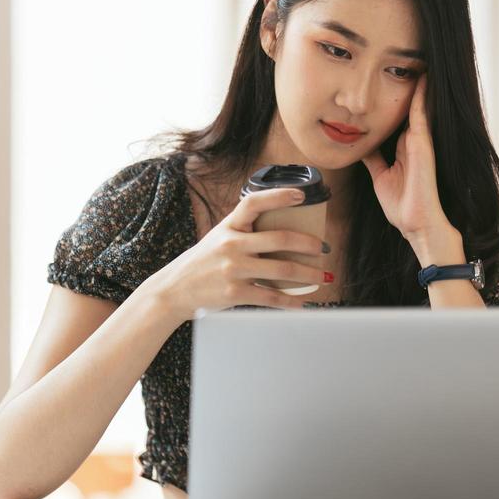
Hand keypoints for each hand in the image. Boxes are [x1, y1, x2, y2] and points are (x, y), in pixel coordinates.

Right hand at [146, 188, 329, 321]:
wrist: (174, 290)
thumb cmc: (203, 262)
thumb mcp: (218, 238)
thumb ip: (244, 232)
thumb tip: (283, 232)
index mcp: (229, 226)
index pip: (254, 202)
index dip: (279, 195)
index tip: (301, 195)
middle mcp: (231, 245)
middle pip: (280, 239)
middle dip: (309, 244)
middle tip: (324, 248)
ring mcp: (233, 269)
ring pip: (283, 270)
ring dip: (309, 274)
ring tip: (324, 276)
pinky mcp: (234, 294)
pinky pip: (271, 297)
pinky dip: (291, 302)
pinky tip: (303, 303)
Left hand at [361, 72, 451, 241]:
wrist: (416, 223)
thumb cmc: (402, 205)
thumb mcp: (380, 176)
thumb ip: (374, 159)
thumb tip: (361, 146)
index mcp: (405, 147)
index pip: (398, 116)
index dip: (394, 99)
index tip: (389, 79)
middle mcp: (414, 140)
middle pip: (408, 106)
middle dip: (407, 85)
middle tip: (407, 59)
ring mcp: (420, 140)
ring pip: (418, 105)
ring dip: (418, 84)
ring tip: (418, 59)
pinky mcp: (423, 143)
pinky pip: (421, 113)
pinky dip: (421, 95)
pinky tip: (421, 77)